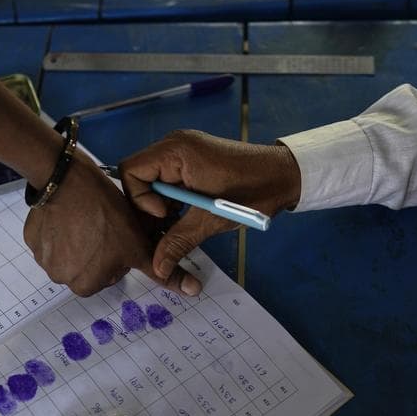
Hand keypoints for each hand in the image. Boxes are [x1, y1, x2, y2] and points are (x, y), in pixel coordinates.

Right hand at [22, 155, 202, 295]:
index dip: (118, 253)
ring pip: (70, 251)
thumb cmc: (108, 215)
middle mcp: (60, 279)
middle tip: (104, 224)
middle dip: (98, 248)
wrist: (68, 180)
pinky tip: (69, 212)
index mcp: (85, 285)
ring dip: (79, 237)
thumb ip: (164, 272)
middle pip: (89, 266)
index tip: (117, 234)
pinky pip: (50, 237)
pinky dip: (61, 227)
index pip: (110, 273)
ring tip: (87, 216)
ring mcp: (41, 258)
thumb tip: (194, 292)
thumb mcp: (139, 245)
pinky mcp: (30, 237)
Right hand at [119, 130, 301, 282]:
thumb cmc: (253, 191)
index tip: (166, 216)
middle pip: (138, 178)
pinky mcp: (192, 161)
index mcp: (176, 150)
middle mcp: (174, 145)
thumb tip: (157, 270)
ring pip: (152, 182)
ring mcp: (183, 152)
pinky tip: (186, 216)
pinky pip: (168, 181)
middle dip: (147, 207)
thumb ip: (179, 241)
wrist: (286, 175)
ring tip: (177, 224)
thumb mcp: (212, 220)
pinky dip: (171, 201)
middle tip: (166, 228)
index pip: (130, 171)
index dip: (140, 200)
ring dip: (160, 206)